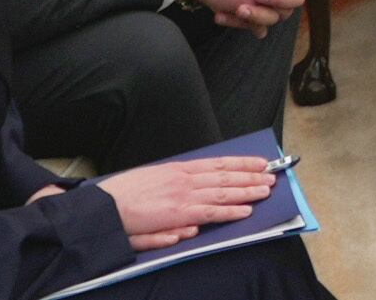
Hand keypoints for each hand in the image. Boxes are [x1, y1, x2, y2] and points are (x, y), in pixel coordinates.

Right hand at [99, 151, 276, 246]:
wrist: (103, 206)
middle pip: (225, 177)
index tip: (258, 162)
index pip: (217, 165)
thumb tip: (195, 205)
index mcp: (178, 170)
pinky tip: (246, 210)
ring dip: (247, 191)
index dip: (240, 163)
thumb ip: (176, 193)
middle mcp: (184, 180)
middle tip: (272, 174)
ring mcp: (183, 196)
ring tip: (266, 189)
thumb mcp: (152, 184)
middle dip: (250, 176)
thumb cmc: (123, 197)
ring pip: (223, 192)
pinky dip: (230, 211)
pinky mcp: (178, 214)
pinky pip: (211, 212)